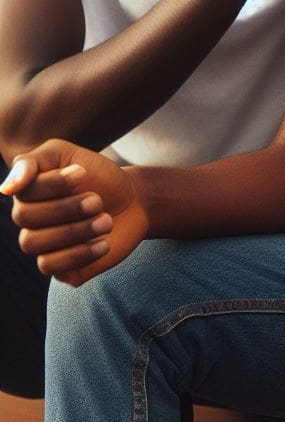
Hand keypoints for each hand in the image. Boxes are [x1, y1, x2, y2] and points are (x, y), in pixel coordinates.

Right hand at [1, 139, 147, 285]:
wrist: (134, 201)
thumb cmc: (100, 176)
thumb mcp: (70, 155)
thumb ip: (34, 161)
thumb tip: (6, 187)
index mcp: (28, 192)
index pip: (23, 191)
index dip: (53, 183)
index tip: (82, 172)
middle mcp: (29, 220)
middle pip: (25, 218)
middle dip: (66, 208)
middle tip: (97, 201)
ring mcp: (42, 244)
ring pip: (33, 244)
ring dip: (74, 231)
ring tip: (106, 221)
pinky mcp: (58, 266)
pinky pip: (50, 266)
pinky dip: (79, 254)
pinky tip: (104, 243)